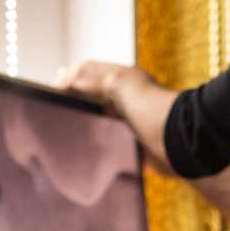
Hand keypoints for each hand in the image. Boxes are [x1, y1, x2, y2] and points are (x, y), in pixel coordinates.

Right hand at [56, 61, 177, 176]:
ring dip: (85, 132)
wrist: (179, 145)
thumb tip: (62, 79)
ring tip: (64, 139)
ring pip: (99, 127)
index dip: (68, 81)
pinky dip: (98, 152)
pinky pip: (110, 150)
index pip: (88, 74)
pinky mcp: (134, 150)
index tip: (50, 93)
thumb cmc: (152, 109)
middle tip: (53, 118)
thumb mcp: (117, 83)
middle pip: (92, 101)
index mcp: (122, 81)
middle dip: (74, 108)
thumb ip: (88, 78)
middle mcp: (126, 102)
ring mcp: (130, 127)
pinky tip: (84, 156)